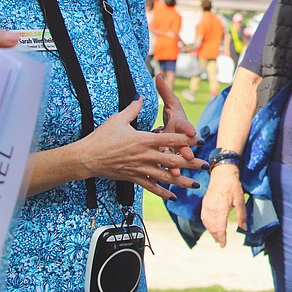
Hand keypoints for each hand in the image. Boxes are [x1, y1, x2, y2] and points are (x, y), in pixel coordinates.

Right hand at [79, 96, 207, 199]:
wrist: (86, 158)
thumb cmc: (102, 137)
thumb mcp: (118, 119)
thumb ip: (133, 108)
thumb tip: (141, 95)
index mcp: (143, 140)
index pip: (169, 140)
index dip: (186, 140)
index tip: (199, 140)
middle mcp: (144, 156)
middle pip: (172, 160)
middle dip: (191, 163)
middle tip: (205, 166)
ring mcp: (140, 169)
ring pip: (165, 177)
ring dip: (182, 181)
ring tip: (196, 184)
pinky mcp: (133, 178)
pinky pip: (151, 187)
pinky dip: (162, 192)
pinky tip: (173, 196)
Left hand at [155, 73, 202, 173]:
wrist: (179, 129)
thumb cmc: (174, 115)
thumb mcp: (171, 102)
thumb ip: (165, 90)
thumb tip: (159, 75)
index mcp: (179, 124)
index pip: (183, 126)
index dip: (188, 129)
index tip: (191, 132)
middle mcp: (180, 138)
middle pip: (183, 145)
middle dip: (186, 151)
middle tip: (189, 156)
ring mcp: (176, 149)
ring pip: (177, 159)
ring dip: (179, 167)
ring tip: (177, 175)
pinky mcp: (172, 158)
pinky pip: (170, 168)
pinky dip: (170, 175)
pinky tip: (169, 183)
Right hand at [201, 164, 246, 247]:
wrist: (222, 173)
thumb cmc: (233, 186)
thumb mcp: (240, 200)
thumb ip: (242, 215)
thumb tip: (244, 228)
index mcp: (221, 211)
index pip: (220, 229)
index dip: (222, 238)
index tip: (223, 245)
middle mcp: (212, 210)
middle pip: (213, 228)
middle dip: (216, 237)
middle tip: (220, 243)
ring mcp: (207, 207)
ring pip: (207, 224)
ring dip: (211, 232)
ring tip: (216, 237)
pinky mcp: (205, 203)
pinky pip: (204, 218)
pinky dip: (206, 224)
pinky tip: (209, 226)